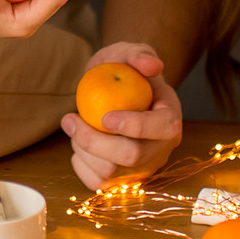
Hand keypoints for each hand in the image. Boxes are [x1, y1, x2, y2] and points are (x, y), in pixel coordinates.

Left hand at [62, 43, 182, 189]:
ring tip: (73, 127)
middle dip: (94, 141)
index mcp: (170, 119)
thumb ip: (139, 54)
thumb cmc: (123, 72)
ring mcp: (143, 168)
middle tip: (69, 119)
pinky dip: (80, 166)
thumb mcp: (128, 53)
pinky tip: (76, 146)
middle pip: (132, 157)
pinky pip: (98, 185)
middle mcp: (161, 149)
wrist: (113, 92)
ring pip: (110, 174)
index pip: (161, 128)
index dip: (134, 126)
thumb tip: (153, 65)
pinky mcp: (122, 181)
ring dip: (82, 150)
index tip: (104, 116)